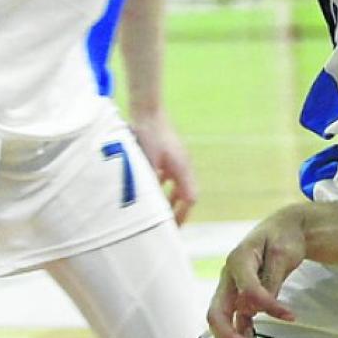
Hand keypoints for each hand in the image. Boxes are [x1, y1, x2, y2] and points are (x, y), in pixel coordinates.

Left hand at [132, 110, 197, 224]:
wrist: (148, 109)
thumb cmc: (149, 133)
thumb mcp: (147, 161)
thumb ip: (150, 182)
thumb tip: (148, 202)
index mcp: (182, 168)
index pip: (190, 198)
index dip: (182, 215)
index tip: (173, 228)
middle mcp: (183, 165)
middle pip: (186, 193)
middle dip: (177, 210)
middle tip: (167, 225)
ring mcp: (176, 158)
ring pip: (177, 184)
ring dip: (170, 198)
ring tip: (160, 211)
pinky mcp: (168, 153)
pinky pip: (170, 174)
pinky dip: (164, 185)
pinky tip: (152, 188)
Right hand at [207, 206, 304, 337]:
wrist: (283, 229)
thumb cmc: (284, 237)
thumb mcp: (284, 253)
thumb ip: (272, 280)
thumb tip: (261, 307)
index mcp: (239, 260)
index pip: (248, 289)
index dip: (268, 305)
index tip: (291, 317)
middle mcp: (229, 277)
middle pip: (217, 313)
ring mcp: (231, 289)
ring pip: (222, 323)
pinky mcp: (239, 298)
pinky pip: (234, 322)